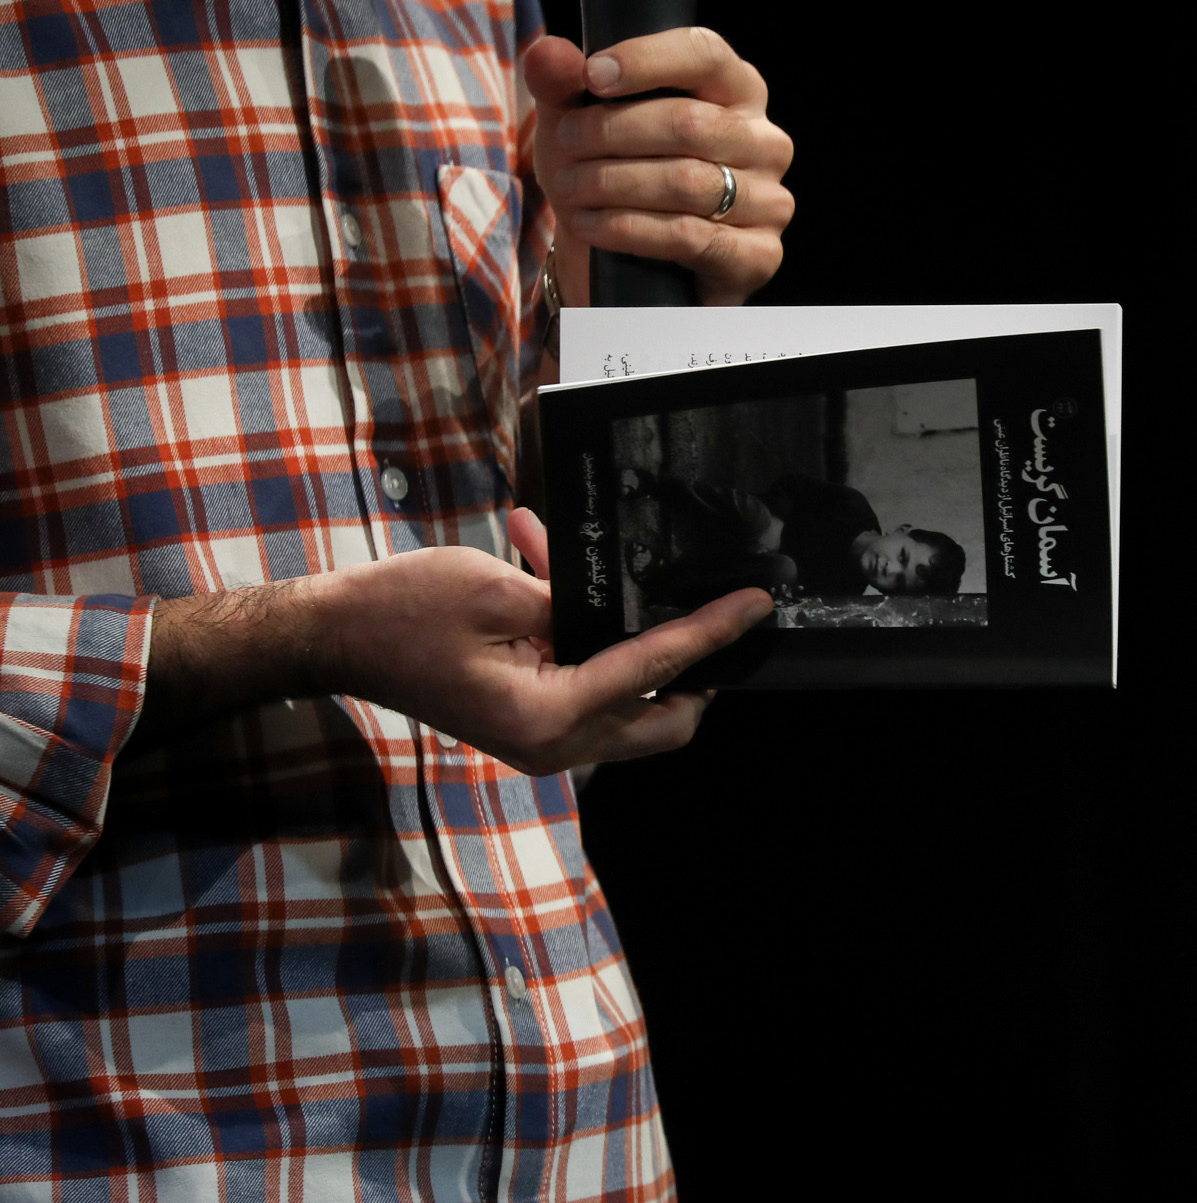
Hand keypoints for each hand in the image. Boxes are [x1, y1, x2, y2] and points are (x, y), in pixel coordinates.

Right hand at [322, 509, 771, 774]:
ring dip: (634, 641)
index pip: (656, 669)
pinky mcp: (527, 720)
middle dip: (699, 671)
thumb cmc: (402, 610)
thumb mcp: (501, 592)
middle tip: (720, 618)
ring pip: (631, 705)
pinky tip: (554, 565)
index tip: (755, 605)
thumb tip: (637, 605)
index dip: (710, 632)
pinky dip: (587, 636)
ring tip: (622, 573)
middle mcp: (552, 743)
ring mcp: (539, 739)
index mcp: (549, 715)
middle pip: (664, 718)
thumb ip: (579, 605)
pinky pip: (585, 685)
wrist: (330, 636)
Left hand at [525, 28, 794, 305]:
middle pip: (689, 122)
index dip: (647, 60)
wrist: (631, 256)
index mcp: (737, 91)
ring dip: (614, 183)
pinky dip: (629, 229)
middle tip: (565, 143)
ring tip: (568, 186)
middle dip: (613, 131)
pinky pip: (690, 237)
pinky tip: (590, 225)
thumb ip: (562, 83)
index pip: (704, 54)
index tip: (592, 76)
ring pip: (687, 181)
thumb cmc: (616, 171)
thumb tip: (549, 54)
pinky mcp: (759, 254)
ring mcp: (770, 201)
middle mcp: (765, 141)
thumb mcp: (578, 120)